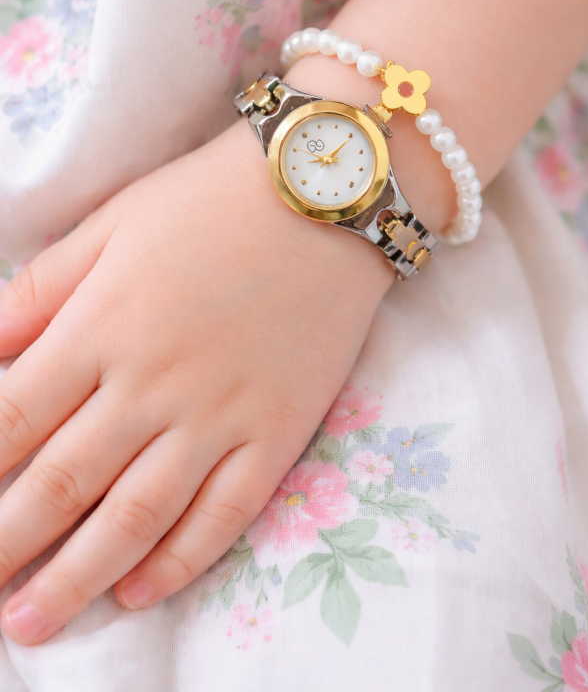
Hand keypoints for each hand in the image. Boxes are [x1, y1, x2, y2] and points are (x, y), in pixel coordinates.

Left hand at [0, 121, 391, 643]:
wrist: (324, 196)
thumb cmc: (209, 200)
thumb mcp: (111, 224)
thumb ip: (41, 291)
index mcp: (102, 328)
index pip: (11, 421)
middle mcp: (152, 385)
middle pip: (60, 483)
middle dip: (6, 543)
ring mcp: (219, 416)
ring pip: (135, 516)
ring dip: (75, 577)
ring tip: (32, 623)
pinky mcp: (277, 432)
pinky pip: (225, 514)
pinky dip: (179, 561)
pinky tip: (138, 590)